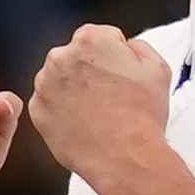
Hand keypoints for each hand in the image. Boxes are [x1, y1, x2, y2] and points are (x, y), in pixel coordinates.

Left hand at [26, 24, 174, 187]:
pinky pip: (49, 104)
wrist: (124, 156)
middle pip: (75, 56)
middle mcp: (61, 58)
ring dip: (73, 90)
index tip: (118, 73)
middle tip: (109, 94)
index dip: (113, 56)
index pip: (98, 37)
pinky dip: (62, 111)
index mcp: (90, 39)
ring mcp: (45, 86)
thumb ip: (137, 46)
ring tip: (97, 111)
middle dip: (89, 70)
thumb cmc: (141, 115)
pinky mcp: (37, 111)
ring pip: (59, 80)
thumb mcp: (157, 67)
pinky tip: (82, 122)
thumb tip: (125, 46)